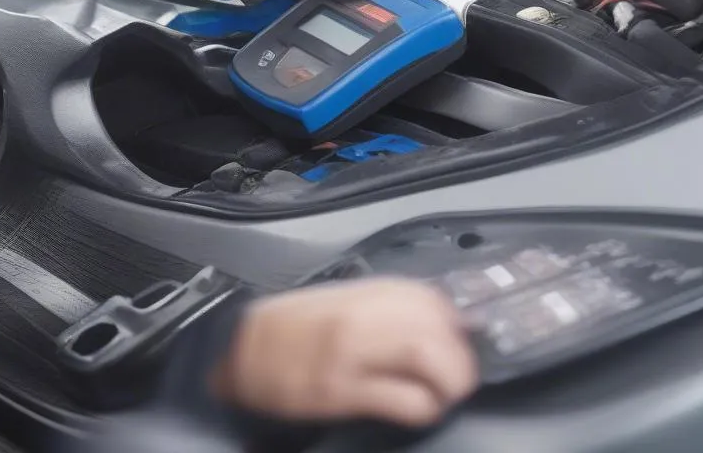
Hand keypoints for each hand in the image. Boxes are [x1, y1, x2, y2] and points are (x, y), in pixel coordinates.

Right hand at [212, 279, 477, 427]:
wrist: (242, 348)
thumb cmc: (294, 326)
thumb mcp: (342, 300)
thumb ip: (383, 306)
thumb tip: (432, 322)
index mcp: (365, 293)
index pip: (430, 299)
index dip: (456, 324)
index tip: (460, 342)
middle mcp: (362, 316)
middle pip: (436, 328)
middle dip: (461, 358)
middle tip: (460, 377)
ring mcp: (351, 353)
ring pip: (426, 359)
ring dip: (449, 382)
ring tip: (446, 395)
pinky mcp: (340, 390)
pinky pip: (400, 399)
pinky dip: (423, 408)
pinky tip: (420, 411)